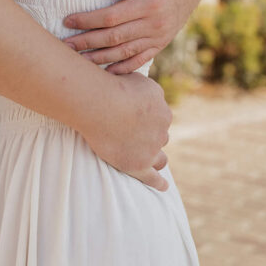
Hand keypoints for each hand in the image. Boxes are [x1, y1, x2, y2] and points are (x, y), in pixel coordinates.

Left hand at [63, 0, 208, 73]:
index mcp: (149, 3)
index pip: (111, 17)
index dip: (87, 21)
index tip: (67, 21)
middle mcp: (154, 24)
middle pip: (113, 38)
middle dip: (86, 43)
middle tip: (64, 47)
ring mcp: (158, 37)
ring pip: (124, 52)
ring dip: (100, 59)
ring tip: (78, 62)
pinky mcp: (161, 43)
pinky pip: (140, 60)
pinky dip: (123, 68)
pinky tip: (106, 73)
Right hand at [83, 71, 170, 190]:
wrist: (102, 104)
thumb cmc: (114, 86)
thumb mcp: (137, 78)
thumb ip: (145, 88)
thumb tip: (145, 94)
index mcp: (163, 110)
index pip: (160, 116)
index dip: (149, 117)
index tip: (136, 115)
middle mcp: (162, 131)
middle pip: (160, 136)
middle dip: (152, 136)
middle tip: (136, 134)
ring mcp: (151, 150)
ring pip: (160, 157)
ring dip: (157, 157)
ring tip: (152, 160)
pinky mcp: (138, 165)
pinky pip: (152, 178)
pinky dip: (158, 183)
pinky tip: (163, 186)